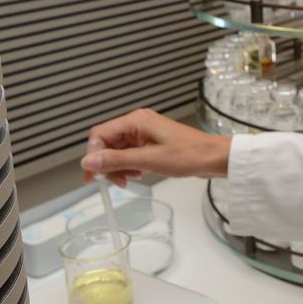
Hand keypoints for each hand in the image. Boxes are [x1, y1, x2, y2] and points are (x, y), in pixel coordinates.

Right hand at [82, 108, 229, 187]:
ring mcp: (144, 134)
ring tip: (129, 180)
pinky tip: (138, 175)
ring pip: (118, 151)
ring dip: (118, 168)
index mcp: (135, 121)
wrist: (214, 158)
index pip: (100, 134)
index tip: (92, 176)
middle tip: (115, 182)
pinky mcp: (150, 144)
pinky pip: (130, 155)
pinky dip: (129, 167)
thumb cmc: (188, 155)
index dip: (93, 155)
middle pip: (107, 143)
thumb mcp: (149, 161)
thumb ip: (117, 161)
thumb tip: (88, 162)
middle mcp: (137, 124)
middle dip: (107, 164)